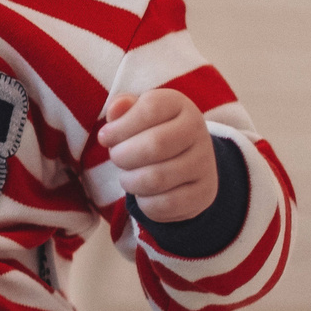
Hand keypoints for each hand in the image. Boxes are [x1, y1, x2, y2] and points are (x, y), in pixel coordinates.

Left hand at [98, 88, 217, 223]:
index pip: (149, 109)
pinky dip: (144, 203)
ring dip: (130, 181)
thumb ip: (122, 109)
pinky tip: (144, 194)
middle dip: (122, 156)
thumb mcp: (135, 115)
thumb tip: (118, 107)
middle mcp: (198, 132)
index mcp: (180, 106)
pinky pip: (165, 204)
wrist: (185, 162)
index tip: (105, 137)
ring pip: (157, 178)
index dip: (119, 127)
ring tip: (128, 177)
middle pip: (154, 145)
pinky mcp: (204, 193)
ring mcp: (204, 164)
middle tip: (116, 158)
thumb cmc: (149, 133)